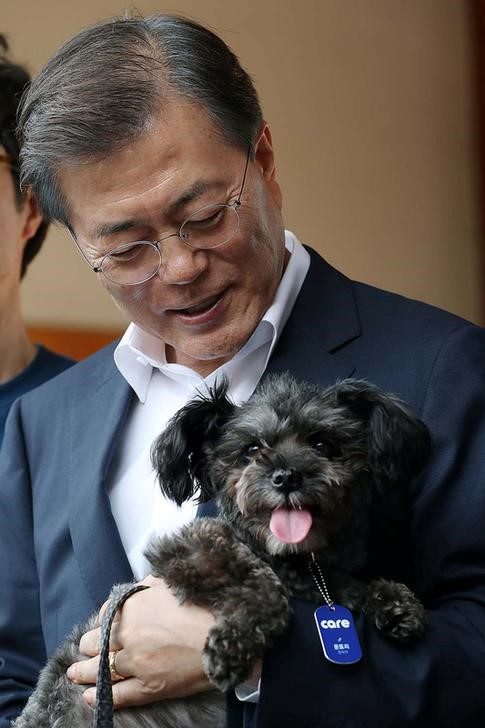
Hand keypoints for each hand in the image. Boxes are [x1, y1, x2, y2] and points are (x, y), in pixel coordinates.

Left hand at [66, 575, 214, 708]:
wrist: (226, 633)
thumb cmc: (203, 603)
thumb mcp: (173, 581)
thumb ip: (151, 584)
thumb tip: (142, 585)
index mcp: (133, 606)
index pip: (105, 613)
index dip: (103, 620)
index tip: (104, 624)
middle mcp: (129, 634)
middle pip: (97, 641)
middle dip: (90, 644)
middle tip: (85, 648)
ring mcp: (137, 663)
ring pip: (102, 669)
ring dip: (84, 671)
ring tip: (75, 673)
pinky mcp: (149, 686)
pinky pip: (118, 695)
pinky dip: (100, 696)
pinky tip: (88, 696)